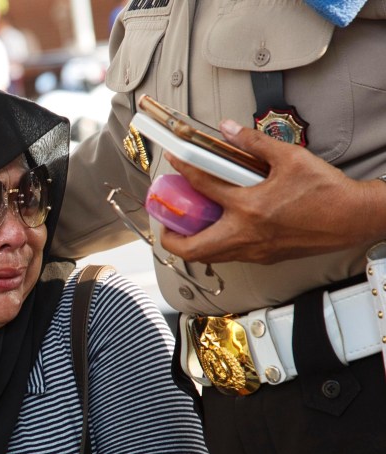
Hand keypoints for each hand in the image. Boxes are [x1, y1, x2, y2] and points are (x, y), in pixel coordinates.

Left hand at [160, 119, 385, 263]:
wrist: (354, 218)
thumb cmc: (327, 192)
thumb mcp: (289, 158)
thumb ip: (253, 143)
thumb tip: (229, 129)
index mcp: (249, 209)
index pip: (203, 187)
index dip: (183, 171)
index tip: (174, 162)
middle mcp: (246, 236)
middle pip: (192, 248)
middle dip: (170, 238)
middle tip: (165, 222)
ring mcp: (255, 251)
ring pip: (210, 257)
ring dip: (192, 244)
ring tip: (188, 225)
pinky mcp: (265, 258)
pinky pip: (230, 256)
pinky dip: (216, 245)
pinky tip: (220, 227)